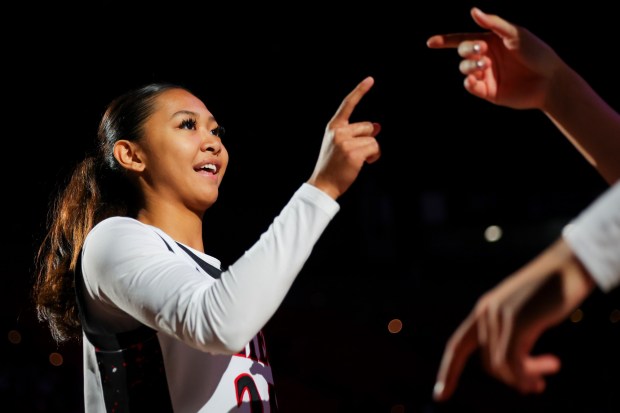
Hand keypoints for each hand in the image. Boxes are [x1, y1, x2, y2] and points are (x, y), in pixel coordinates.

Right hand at [308, 76, 380, 199]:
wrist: (323, 184)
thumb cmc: (333, 165)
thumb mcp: (339, 144)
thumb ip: (355, 133)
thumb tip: (377, 127)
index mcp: (333, 127)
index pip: (347, 104)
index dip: (360, 91)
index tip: (370, 79)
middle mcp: (338, 131)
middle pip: (367, 126)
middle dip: (367, 139)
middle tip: (355, 154)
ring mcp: (345, 142)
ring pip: (372, 139)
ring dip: (371, 150)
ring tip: (358, 161)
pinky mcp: (353, 153)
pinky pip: (375, 148)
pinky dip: (374, 156)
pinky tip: (364, 163)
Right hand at [426, 7, 563, 109]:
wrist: (549, 81)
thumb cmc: (537, 53)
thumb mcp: (516, 34)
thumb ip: (493, 24)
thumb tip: (473, 11)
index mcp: (491, 42)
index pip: (463, 40)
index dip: (446, 41)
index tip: (430, 43)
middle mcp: (487, 58)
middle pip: (464, 51)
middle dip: (468, 50)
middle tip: (481, 51)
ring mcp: (486, 75)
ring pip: (464, 69)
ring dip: (470, 65)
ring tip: (484, 65)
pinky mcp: (488, 92)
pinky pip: (470, 86)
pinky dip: (469, 82)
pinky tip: (475, 79)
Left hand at [433, 239, 594, 400]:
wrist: (568, 264)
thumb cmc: (552, 289)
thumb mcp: (524, 311)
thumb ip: (513, 331)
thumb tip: (512, 367)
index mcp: (484, 309)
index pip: (458, 346)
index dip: (448, 371)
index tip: (440, 396)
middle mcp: (486, 313)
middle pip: (488, 362)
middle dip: (512, 378)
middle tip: (537, 385)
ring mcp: (500, 316)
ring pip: (500, 366)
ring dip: (523, 378)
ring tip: (543, 381)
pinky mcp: (517, 321)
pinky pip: (513, 362)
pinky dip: (528, 374)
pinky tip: (548, 370)